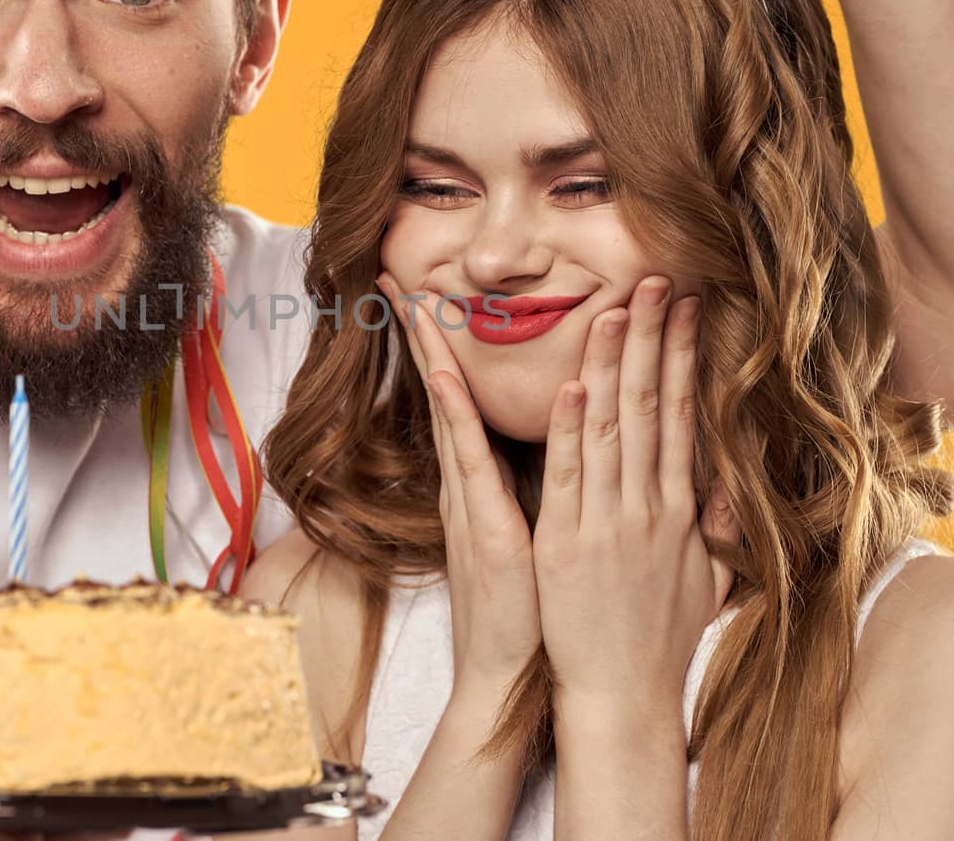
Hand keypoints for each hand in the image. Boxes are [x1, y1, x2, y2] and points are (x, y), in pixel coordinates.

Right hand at [379, 274, 540, 694]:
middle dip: (421, 333)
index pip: (463, 399)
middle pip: (442, 392)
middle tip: (395, 276)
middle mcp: (469, 485)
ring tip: (415, 301)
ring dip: (436, 354)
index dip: (447, 346)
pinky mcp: (483, 530)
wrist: (511, 677)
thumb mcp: (535, 537)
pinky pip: (470, 463)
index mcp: (483, 484)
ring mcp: (470, 504)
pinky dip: (459, 418)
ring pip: (450, 413)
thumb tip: (557, 453)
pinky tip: (449, 376)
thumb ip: (536, 491)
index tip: (430, 297)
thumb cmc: (532, 612)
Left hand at [532, 278, 740, 713]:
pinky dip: (573, 430)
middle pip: (652, 407)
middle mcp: (648, 507)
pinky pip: (571, 477)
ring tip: (616, 309)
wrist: (624, 697)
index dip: (683, 359)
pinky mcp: (566, 544)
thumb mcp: (703, 579)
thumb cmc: (659, 641)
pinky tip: (575, 386)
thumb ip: (713, 528)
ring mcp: (608, 523)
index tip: (686, 310)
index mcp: (678, 509)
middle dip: (655, 340)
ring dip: (613, 365)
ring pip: (612, 429)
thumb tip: (728, 489)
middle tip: (657, 281)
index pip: (681, 416)